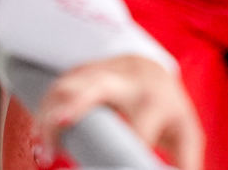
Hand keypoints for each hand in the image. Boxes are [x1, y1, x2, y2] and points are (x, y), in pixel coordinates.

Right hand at [37, 56, 202, 169]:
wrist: (156, 71)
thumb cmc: (170, 112)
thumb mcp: (185, 137)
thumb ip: (187, 163)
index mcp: (155, 101)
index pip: (136, 131)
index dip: (118, 156)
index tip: (96, 168)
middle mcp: (130, 80)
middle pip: (98, 88)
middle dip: (73, 110)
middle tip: (51, 147)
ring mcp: (105, 68)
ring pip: (71, 83)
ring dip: (49, 114)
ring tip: (42, 148)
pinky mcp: (87, 67)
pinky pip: (60, 82)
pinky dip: (45, 105)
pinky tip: (40, 130)